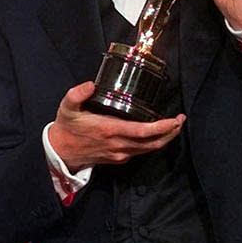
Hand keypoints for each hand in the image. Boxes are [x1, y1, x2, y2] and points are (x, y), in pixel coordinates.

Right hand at [48, 81, 185, 172]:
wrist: (61, 152)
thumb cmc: (66, 127)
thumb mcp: (67, 107)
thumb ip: (77, 94)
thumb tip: (90, 84)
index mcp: (109, 129)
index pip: (142, 131)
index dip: (161, 127)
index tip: (174, 119)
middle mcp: (118, 144)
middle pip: (153, 142)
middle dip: (170, 132)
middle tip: (181, 120)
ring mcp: (120, 153)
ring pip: (149, 149)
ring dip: (165, 138)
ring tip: (175, 126)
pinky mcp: (119, 158)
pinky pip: (141, 151)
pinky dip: (153, 143)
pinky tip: (157, 134)